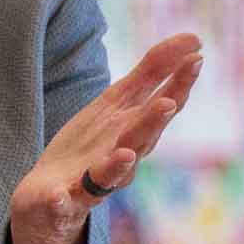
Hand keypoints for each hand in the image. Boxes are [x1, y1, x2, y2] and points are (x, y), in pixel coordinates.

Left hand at [8, 33, 202, 243]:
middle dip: (156, 119)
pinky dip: (70, 195)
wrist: (46, 202)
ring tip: (130, 146)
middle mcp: (121, 153)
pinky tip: (66, 190)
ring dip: (124, 158)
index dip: (177, 77)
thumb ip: (149, 74)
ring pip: (114, 170)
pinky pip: (70, 199)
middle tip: (173, 100)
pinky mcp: (65, 201)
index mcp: (130, 127)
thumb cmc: (90, 147)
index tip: (196, 49)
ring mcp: (95, 180)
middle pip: (144, 136)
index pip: (161, 100)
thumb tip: (190, 41)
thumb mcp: (118, 104)